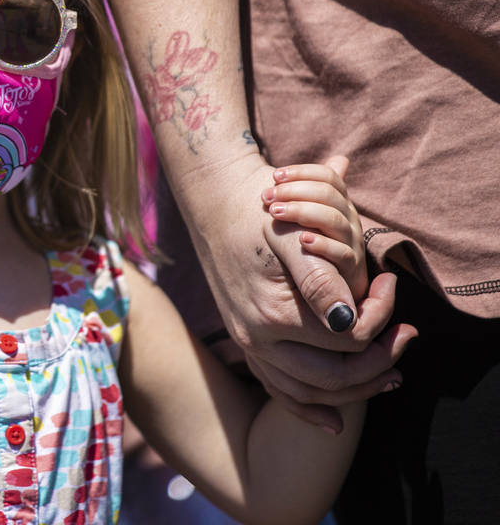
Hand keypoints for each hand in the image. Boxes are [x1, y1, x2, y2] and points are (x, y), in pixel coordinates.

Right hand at [187, 155, 412, 430]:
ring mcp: (249, 346)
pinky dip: (309, 408)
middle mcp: (256, 339)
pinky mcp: (247, 344)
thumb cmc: (257, 211)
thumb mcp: (288, 234)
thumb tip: (348, 322)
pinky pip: (279, 390)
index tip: (391, 281)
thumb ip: (319, 279)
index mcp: (272, 314)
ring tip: (392, 372)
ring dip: (356, 389)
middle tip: (407, 333)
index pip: (349, 339)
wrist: (215, 202)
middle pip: (335, 377)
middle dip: (380, 361)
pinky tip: (335, 421)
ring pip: (310, 393)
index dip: (381, 316)